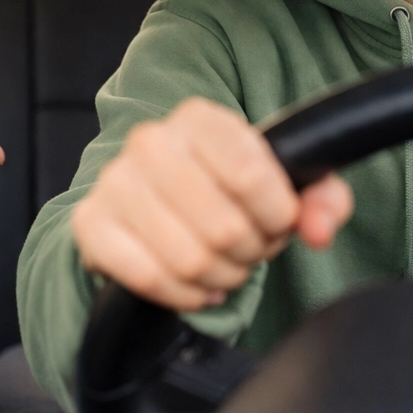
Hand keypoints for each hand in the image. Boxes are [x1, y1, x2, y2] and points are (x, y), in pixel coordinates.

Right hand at [71, 97, 352, 310]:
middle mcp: (150, 141)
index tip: (278, 222)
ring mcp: (114, 183)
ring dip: (220, 277)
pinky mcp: (91, 225)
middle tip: (249, 249)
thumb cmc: (226, 190)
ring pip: (189, 258)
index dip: (276, 216)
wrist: (155, 200)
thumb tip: (321, 228)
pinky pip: (149, 278)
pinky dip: (183, 294)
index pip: (249, 175)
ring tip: (224, 266)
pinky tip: (194, 285)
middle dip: (249, 252)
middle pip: (223, 226)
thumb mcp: (283, 183)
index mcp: (200, 119)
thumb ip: (321, 198)